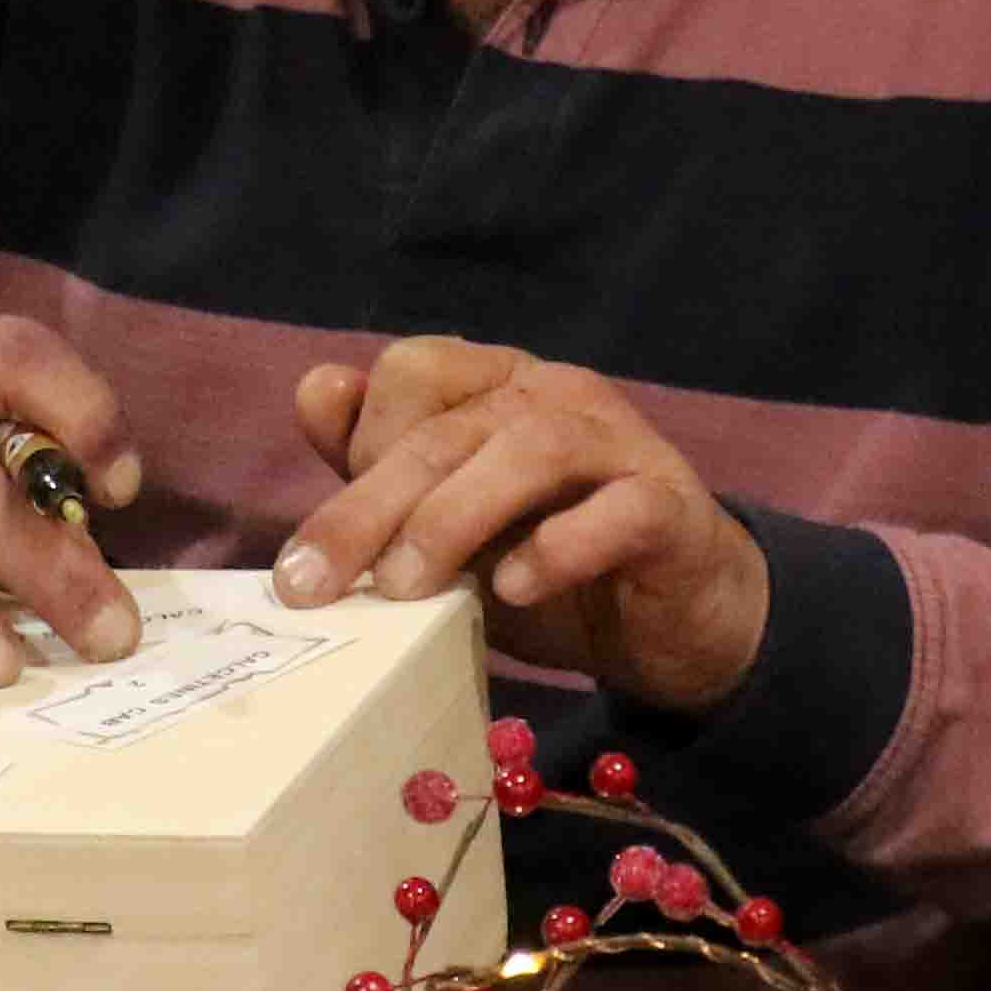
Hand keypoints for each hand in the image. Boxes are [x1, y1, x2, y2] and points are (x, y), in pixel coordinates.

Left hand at [273, 337, 768, 712]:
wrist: (675, 619)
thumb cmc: (549, 566)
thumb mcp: (451, 525)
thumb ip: (383, 466)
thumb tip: (317, 390)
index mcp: (498, 384)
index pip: (414, 370)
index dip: (358, 444)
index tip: (316, 548)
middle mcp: (558, 395)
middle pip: (451, 427)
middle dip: (370, 507)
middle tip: (315, 586)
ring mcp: (621, 446)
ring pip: (531, 450)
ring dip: (454, 518)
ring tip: (407, 589)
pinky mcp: (672, 510)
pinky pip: (618, 511)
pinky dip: (559, 548)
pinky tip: (516, 590)